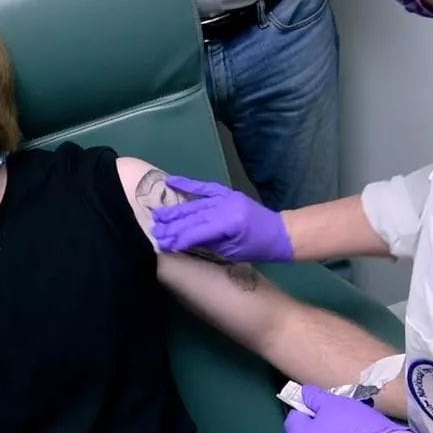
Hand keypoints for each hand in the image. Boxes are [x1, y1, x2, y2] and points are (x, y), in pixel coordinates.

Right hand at [150, 175, 293, 262]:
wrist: (279, 232)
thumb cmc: (257, 248)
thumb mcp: (231, 251)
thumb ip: (208, 243)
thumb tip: (183, 240)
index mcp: (228, 224)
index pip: (196, 232)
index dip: (178, 238)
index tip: (161, 244)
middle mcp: (225, 206)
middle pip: (192, 216)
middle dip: (171, 225)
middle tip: (153, 231)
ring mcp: (225, 197)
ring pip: (194, 204)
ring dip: (174, 210)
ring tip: (156, 216)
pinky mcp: (226, 192)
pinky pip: (204, 187)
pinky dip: (187, 184)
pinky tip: (170, 181)